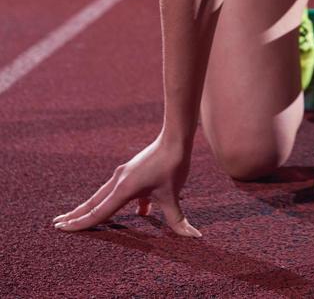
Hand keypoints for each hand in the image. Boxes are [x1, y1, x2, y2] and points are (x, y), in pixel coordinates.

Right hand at [51, 132, 200, 236]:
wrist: (175, 138)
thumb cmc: (172, 165)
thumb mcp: (173, 195)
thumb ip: (178, 220)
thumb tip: (193, 236)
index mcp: (124, 189)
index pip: (98, 212)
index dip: (80, 223)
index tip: (61, 228)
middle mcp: (119, 181)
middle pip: (93, 202)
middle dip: (76, 214)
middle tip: (57, 223)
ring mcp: (125, 175)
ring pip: (104, 196)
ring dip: (93, 208)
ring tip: (80, 217)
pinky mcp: (133, 172)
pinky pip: (121, 192)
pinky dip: (120, 202)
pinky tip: (140, 212)